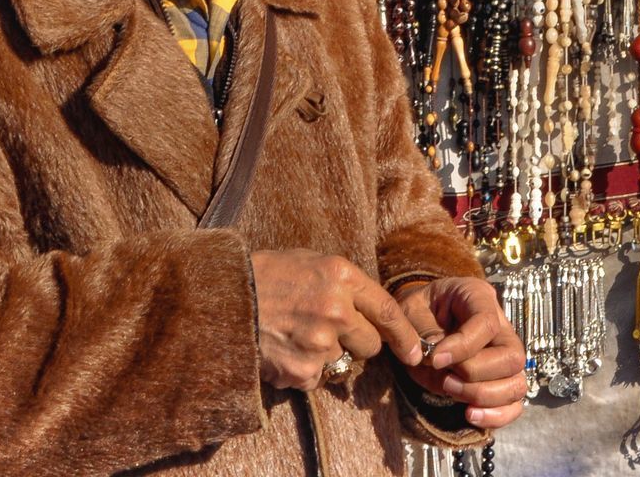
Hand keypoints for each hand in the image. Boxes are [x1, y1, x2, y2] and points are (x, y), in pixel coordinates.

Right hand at [251, 249, 423, 390]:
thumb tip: (368, 308)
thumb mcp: (309, 261)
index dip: (405, 334)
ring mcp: (320, 343)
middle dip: (357, 341)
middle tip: (330, 330)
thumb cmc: (266, 275)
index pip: (387, 310)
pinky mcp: (303, 370)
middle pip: (370, 344)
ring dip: (326, 355)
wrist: (224, 300)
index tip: (415, 351)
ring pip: (342, 362)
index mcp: (341, 276)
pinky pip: (317, 378)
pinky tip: (285, 348)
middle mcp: (336, 309)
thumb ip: (343, 283)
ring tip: (296, 334)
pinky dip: (305, 370)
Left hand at [397, 277, 526, 429]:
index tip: (435, 359)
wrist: (419, 322)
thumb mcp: (412, 311)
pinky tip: (469, 414)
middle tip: (445, 377)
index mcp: (478, 296)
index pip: (487, 323)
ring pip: (517, 383)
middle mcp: (501, 324)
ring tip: (450, 390)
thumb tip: (438, 359)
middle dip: (475, 374)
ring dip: (483, 396)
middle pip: (512, 357)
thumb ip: (423, 332)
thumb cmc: (417, 312)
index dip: (463, 347)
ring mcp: (505, 354)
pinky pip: (514, 405)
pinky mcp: (503, 380)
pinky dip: (495, 416)